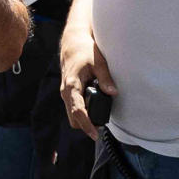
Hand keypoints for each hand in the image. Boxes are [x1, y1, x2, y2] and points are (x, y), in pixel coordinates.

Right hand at [59, 22, 115, 140]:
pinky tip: (93, 111)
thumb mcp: (98, 62)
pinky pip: (73, 108)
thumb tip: (113, 92)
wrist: (73, 44)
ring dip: (84, 120)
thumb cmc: (85, 51)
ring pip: (72, 115)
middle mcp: (65, 92)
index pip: (78, 111)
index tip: (95, 134)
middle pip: (73, 119)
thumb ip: (105, 78)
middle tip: (101, 128)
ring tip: (99, 121)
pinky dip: (82, 113)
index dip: (87, 125)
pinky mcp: (68, 93)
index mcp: (72, 85)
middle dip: (86, 125)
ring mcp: (65, 93)